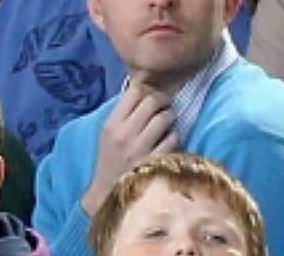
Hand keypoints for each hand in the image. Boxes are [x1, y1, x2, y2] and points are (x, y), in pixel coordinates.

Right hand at [81, 78, 178, 215]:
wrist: (108, 194)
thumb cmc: (111, 160)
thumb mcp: (108, 134)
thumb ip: (123, 114)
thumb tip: (145, 90)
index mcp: (111, 125)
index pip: (134, 91)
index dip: (148, 88)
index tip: (152, 95)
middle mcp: (124, 135)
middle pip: (152, 101)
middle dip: (163, 100)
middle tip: (166, 105)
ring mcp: (140, 149)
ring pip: (165, 117)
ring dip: (171, 116)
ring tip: (169, 122)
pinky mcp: (154, 162)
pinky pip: (174, 138)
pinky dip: (175, 136)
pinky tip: (170, 140)